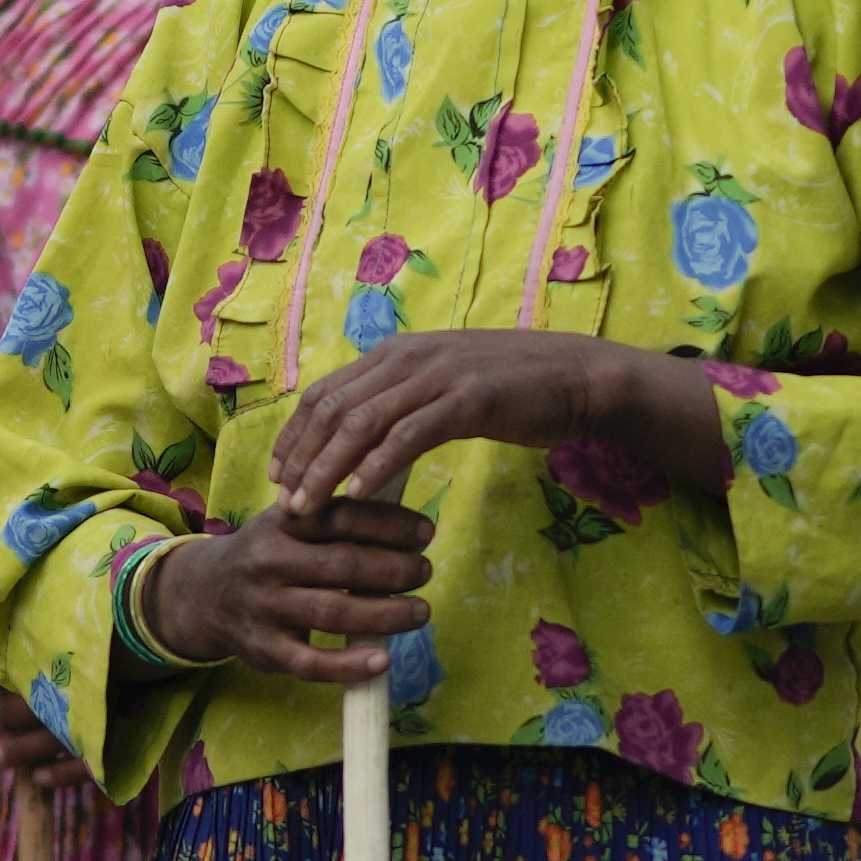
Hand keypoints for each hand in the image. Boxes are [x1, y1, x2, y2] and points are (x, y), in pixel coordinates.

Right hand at [138, 492, 432, 685]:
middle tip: (425, 572)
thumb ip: (333, 514)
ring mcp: (266, 608)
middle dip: (395, 569)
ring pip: (333, 611)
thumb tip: (402, 509)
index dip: (390, 523)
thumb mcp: (288, 522)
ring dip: (386, 614)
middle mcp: (270, 562)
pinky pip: (310, 662)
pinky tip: (382, 660)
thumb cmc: (267, 554)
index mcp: (282, 522)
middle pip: (343, 564)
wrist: (204, 594)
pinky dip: (348, 665)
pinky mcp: (265, 649)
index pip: (342, 517)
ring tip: (420, 612)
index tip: (426, 532)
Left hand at [275, 327, 723, 512]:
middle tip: (284, 502)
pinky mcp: (467, 398)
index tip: (279, 474)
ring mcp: (439, 375)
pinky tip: (360, 495)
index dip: (296, 435)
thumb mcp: (447, 389)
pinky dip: (378, 465)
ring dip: (328, 468)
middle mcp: (410, 356)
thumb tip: (367, 439)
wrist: (580, 377)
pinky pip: (409, 434)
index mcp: (399, 353)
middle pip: (335, 407)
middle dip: (302, 457)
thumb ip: (406, 404)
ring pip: (363, 422)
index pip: (327, 392)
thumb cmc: (516, 390)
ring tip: (308, 507)